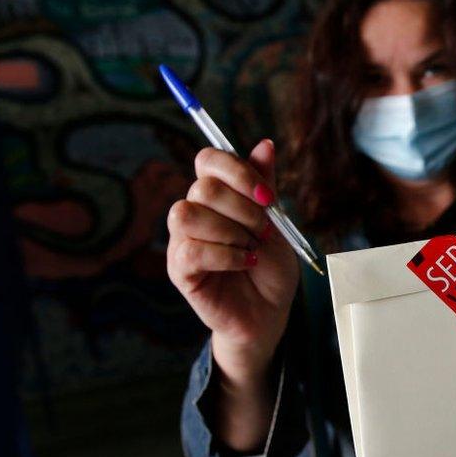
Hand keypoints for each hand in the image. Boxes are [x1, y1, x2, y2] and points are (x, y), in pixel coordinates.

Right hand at [167, 139, 300, 382]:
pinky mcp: (179, 270)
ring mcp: (182, 241)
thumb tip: (265, 144)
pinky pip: (190, 250)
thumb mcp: (275, 222)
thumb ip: (264, 186)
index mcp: (216, 196)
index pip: (208, 159)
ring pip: (186, 214)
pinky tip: (244, 263)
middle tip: (265, 232)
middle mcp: (194, 212)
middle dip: (243, 209)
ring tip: (251, 248)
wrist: (270, 312)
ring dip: (229, 231)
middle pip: (202, 187)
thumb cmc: (271, 268)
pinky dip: (225, 255)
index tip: (268, 197)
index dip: (238, 171)